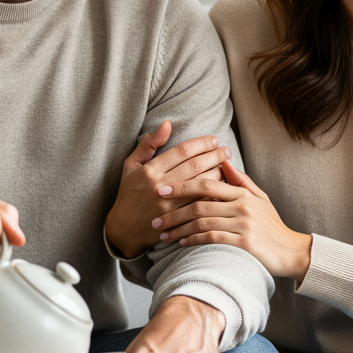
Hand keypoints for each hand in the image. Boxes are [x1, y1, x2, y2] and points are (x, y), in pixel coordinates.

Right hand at [104, 121, 231, 258]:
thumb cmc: (129, 193)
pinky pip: (201, 203)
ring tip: (228, 165)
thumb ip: (149, 144)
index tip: (214, 140)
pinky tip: (223, 186)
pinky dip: (214, 193)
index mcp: (150, 171)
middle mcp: (161, 187)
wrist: (125, 229)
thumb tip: (167, 124)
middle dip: (215, 156)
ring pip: (201, 185)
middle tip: (227, 151)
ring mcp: (170, 205)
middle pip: (195, 166)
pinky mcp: (178, 220)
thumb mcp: (131, 165)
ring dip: (218, 173)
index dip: (201, 143)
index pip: (182, 151)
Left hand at [154, 160, 311, 281]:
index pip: (206, 183)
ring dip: (179, 229)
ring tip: (163, 234)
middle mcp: (241, 206)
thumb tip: (222, 160)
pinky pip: (212, 239)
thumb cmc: (271, 224)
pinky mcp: (243, 243)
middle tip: (155, 218)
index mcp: (242, 193)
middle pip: (199, 204)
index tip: (161, 190)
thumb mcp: (259, 198)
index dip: (181, 186)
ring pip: (202, 223)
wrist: (290, 251)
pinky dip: (194, 240)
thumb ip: (239, 180)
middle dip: (173, 211)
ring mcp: (243, 225)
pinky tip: (182, 243)